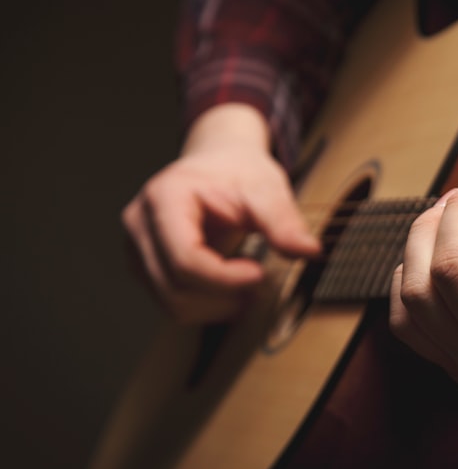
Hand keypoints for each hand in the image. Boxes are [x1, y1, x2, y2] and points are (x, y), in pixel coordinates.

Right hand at [121, 103, 320, 323]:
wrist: (218, 162)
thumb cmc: (238, 171)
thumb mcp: (266, 187)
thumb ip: (283, 221)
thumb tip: (309, 251)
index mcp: (163, 198)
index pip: (185, 258)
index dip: (224, 277)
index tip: (261, 274)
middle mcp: (139, 224)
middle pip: (174, 286)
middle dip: (223, 295)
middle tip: (262, 285)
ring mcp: (138, 248)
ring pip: (171, 302)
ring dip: (215, 306)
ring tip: (251, 288)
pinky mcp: (147, 266)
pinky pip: (172, 302)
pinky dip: (206, 306)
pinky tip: (233, 292)